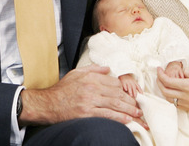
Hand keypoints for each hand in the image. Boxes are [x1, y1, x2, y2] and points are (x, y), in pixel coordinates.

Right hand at [19, 64, 147, 128]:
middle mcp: (92, 88)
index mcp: (91, 78)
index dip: (126, 90)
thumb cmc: (62, 89)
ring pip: (115, 105)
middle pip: (118, 95)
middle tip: (141, 107)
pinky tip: (128, 120)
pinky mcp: (86, 113)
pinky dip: (119, 118)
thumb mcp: (77, 73)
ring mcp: (90, 101)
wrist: (47, 104)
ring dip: (129, 111)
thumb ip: (93, 69)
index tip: (133, 96)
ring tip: (138, 115)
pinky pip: (107, 115)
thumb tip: (108, 68)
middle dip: (131, 102)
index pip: (114, 83)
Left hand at [156, 64, 188, 112]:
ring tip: (168, 82)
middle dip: (160, 83)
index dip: (160, 75)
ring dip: (166, 91)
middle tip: (160, 75)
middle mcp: (188, 98)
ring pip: (170, 100)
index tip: (159, 69)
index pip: (167, 82)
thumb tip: (179, 73)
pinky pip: (178, 105)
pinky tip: (177, 91)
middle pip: (165, 93)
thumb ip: (188, 70)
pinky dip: (174, 98)